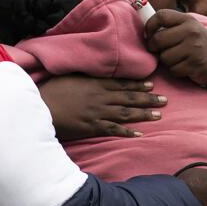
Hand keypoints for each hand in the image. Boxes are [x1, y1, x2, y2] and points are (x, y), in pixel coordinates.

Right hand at [37, 75, 165, 139]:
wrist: (41, 106)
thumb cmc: (51, 90)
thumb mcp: (70, 75)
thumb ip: (85, 74)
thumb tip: (96, 71)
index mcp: (95, 83)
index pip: (121, 83)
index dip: (137, 84)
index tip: (152, 84)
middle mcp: (100, 97)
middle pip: (128, 97)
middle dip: (148, 98)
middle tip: (165, 100)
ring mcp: (97, 113)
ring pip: (125, 113)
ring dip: (143, 113)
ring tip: (158, 114)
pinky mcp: (92, 127)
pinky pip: (113, 130)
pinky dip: (126, 132)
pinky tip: (139, 134)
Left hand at [144, 9, 206, 90]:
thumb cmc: (199, 46)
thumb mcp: (189, 30)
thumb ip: (171, 27)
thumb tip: (145, 29)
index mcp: (188, 20)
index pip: (161, 15)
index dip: (149, 25)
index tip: (148, 34)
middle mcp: (192, 31)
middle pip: (158, 39)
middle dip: (154, 48)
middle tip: (159, 51)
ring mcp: (194, 47)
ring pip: (164, 57)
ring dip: (167, 62)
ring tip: (178, 59)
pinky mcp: (195, 64)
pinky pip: (173, 69)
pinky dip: (175, 71)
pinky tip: (185, 67)